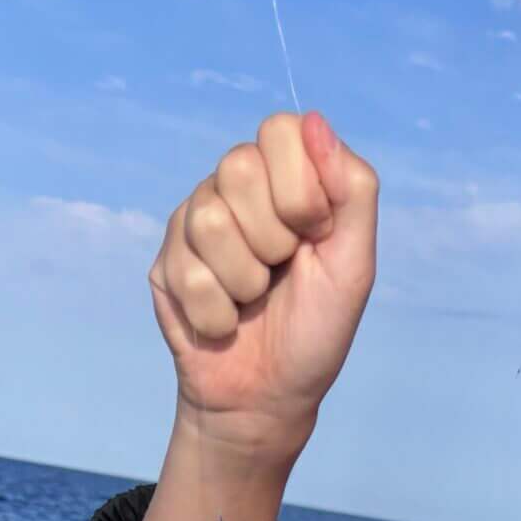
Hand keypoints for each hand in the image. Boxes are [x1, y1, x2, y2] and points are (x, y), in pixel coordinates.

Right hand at [150, 111, 377, 458]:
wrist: (266, 400)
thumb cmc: (314, 333)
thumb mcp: (353, 266)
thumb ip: (352, 191)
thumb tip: (315, 120)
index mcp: (286, 179)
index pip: (280, 130)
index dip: (299, 189)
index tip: (313, 234)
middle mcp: (236, 189)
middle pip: (238, 166)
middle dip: (271, 238)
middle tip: (280, 272)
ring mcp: (195, 222)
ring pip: (209, 221)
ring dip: (243, 281)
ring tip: (251, 301)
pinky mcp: (166, 261)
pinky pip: (186, 270)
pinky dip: (216, 312)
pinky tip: (224, 322)